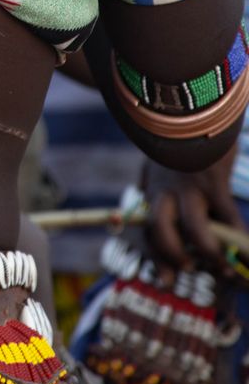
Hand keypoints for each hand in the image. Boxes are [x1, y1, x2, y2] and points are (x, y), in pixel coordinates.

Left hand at [141, 142, 245, 271]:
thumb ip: (158, 179)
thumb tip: (155, 199)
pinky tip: (247, 251)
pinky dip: (240, 238)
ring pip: (194, 231)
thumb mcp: (160, 157)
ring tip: (223, 268)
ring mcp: (189, 187)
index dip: (156, 255)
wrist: (192, 106)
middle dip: (173, 257)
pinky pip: (228, 218)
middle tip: (189, 271)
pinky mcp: (213, 182)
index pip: (146, 228)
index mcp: (153, 188)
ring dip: (209, 254)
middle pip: (160, 231)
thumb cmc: (180, 135)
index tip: (167, 277)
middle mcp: (165, 190)